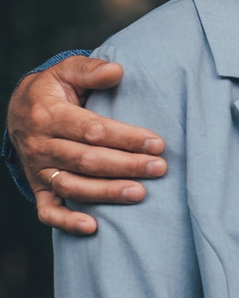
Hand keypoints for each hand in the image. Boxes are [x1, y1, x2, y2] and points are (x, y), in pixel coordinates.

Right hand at [8, 57, 166, 234]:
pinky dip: (67, 222)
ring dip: (107, 193)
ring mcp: (38, 170)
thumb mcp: (66, 71)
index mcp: (49, 116)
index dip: (126, 138)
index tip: (158, 143)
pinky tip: (93, 228)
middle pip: (87, 160)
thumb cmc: (54, 90)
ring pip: (73, 186)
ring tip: (140, 194)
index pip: (92, 131)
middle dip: (126, 166)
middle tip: (160, 168)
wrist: (19, 111)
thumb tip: (116, 69)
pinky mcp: (38, 188)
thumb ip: (89, 70)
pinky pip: (48, 210)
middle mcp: (41, 145)